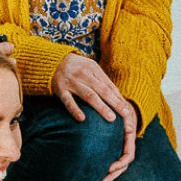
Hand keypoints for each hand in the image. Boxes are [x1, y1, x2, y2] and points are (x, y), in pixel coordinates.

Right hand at [50, 54, 137, 180]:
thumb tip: (119, 98)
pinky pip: (68, 101)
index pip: (109, 86)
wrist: (52, 61)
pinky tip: (82, 119)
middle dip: (115, 103)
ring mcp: (72, 82)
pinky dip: (75, 109)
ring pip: (89, 95)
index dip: (118, 99)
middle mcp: (84, 74)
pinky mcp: (60, 89)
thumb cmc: (76, 69)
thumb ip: (102, 82)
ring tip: (111, 118)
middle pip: (103, 90)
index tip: (127, 111)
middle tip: (125, 115)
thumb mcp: (90, 70)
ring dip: (101, 107)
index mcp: (94, 68)